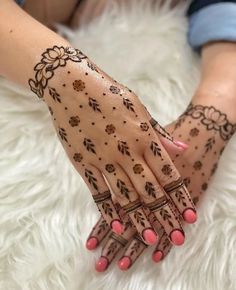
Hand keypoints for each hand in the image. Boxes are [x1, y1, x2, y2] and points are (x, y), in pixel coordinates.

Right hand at [29, 45, 195, 246]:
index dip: (180, 196)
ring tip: (152, 239)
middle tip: (177, 237)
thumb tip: (182, 148)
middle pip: (150, 190)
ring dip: (140, 219)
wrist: (72, 85)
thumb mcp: (139, 107)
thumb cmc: (109, 93)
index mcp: (143, 136)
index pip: (167, 173)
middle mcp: (126, 151)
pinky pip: (98, 192)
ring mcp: (103, 158)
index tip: (190, 215)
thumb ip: (160, 132)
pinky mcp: (83, 163)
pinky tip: (118, 226)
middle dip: (165, 216)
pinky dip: (109, 211)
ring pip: (126, 196)